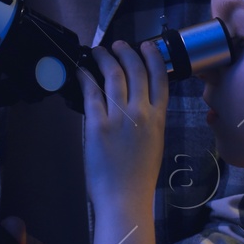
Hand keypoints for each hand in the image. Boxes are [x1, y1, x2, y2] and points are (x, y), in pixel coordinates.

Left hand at [79, 39, 169, 212]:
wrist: (125, 198)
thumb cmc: (139, 179)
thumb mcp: (154, 145)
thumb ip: (149, 123)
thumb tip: (137, 106)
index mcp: (159, 119)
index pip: (161, 79)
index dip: (153, 58)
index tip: (147, 46)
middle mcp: (142, 113)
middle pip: (136, 71)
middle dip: (127, 52)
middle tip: (119, 45)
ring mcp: (120, 117)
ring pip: (114, 76)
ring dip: (105, 58)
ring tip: (99, 51)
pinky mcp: (98, 125)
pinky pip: (92, 93)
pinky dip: (86, 78)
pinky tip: (82, 71)